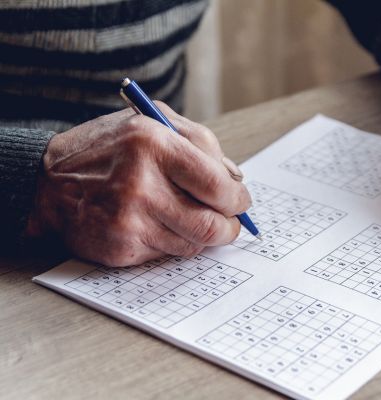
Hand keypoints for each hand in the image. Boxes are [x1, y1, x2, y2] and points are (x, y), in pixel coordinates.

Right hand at [26, 104, 250, 266]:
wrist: (49, 181)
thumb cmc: (108, 149)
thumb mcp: (153, 122)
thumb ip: (201, 143)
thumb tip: (236, 180)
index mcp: (154, 144)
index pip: (217, 186)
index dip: (237, 200)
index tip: (240, 201)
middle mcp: (140, 184)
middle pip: (211, 225)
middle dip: (229, 228)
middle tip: (229, 223)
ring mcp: (128, 220)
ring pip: (193, 244)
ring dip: (201, 236)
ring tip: (188, 218)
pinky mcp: (120, 248)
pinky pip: (167, 255)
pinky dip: (172, 243)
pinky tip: (157, 225)